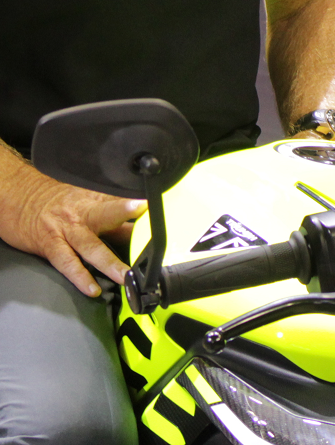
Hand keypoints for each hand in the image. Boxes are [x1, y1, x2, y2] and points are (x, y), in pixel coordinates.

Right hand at [0, 158, 145, 296]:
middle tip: (148, 226)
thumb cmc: (58, 201)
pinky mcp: (50, 244)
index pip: (123, 203)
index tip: (163, 208)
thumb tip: (140, 227)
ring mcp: (67, 230)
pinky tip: (92, 289)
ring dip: (109, 262)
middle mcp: (84, 213)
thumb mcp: (86, 200)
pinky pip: (66, 262)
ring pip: (90, 245)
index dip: (142, 207)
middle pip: (109, 214)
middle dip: (128, 216)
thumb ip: (111, 212)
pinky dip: (79, 277)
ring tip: (125, 276)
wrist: (20, 197)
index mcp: (96, 200)